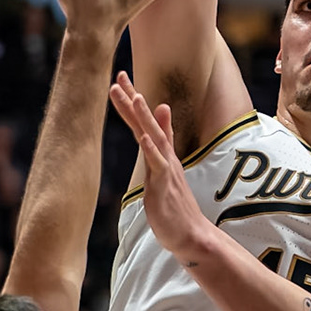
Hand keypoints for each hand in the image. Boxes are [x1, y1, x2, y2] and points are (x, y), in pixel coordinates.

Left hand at [110, 73, 211, 262]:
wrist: (191, 234)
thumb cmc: (175, 206)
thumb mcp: (165, 173)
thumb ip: (163, 147)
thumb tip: (161, 125)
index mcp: (161, 154)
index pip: (145, 122)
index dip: (133, 101)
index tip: (121, 79)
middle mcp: (164, 157)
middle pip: (147, 123)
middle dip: (133, 99)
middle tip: (119, 76)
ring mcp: (166, 170)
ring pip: (154, 138)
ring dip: (145, 117)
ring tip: (134, 96)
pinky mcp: (165, 186)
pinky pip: (158, 165)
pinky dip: (152, 150)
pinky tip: (144, 137)